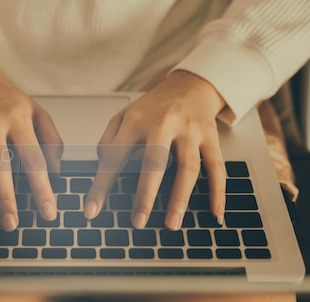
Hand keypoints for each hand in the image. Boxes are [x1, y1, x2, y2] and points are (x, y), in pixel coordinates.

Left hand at [84, 70, 225, 229]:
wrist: (189, 84)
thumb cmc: (153, 106)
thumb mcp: (124, 115)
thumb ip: (108, 139)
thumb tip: (102, 166)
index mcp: (136, 120)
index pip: (114, 157)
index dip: (101, 186)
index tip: (91, 211)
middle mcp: (163, 123)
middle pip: (155, 161)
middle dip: (145, 194)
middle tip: (137, 222)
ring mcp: (190, 131)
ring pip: (188, 167)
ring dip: (180, 198)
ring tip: (171, 224)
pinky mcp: (210, 137)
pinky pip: (217, 167)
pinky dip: (218, 191)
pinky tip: (215, 212)